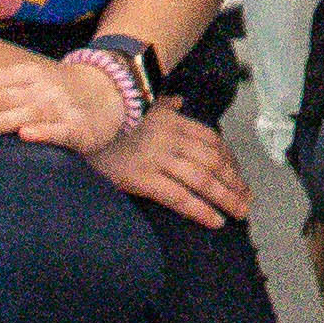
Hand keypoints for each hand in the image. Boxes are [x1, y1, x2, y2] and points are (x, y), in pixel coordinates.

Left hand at [0, 50, 138, 151]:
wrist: (110, 92)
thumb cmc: (51, 90)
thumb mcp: (14, 80)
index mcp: (18, 75)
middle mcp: (36, 87)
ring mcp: (58, 106)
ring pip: (24, 112)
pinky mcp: (78, 127)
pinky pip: (60, 131)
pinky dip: (44, 133)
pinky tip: (27, 136)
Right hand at [81, 104, 251, 230]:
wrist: (76, 122)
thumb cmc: (107, 118)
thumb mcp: (139, 104)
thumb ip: (163, 106)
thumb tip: (179, 102)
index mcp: (172, 121)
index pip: (212, 141)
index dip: (230, 160)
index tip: (238, 175)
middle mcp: (171, 139)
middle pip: (213, 162)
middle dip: (234, 182)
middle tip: (247, 199)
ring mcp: (157, 158)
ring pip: (203, 180)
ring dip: (226, 198)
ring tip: (239, 212)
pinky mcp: (142, 178)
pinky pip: (179, 196)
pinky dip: (200, 209)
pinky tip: (214, 220)